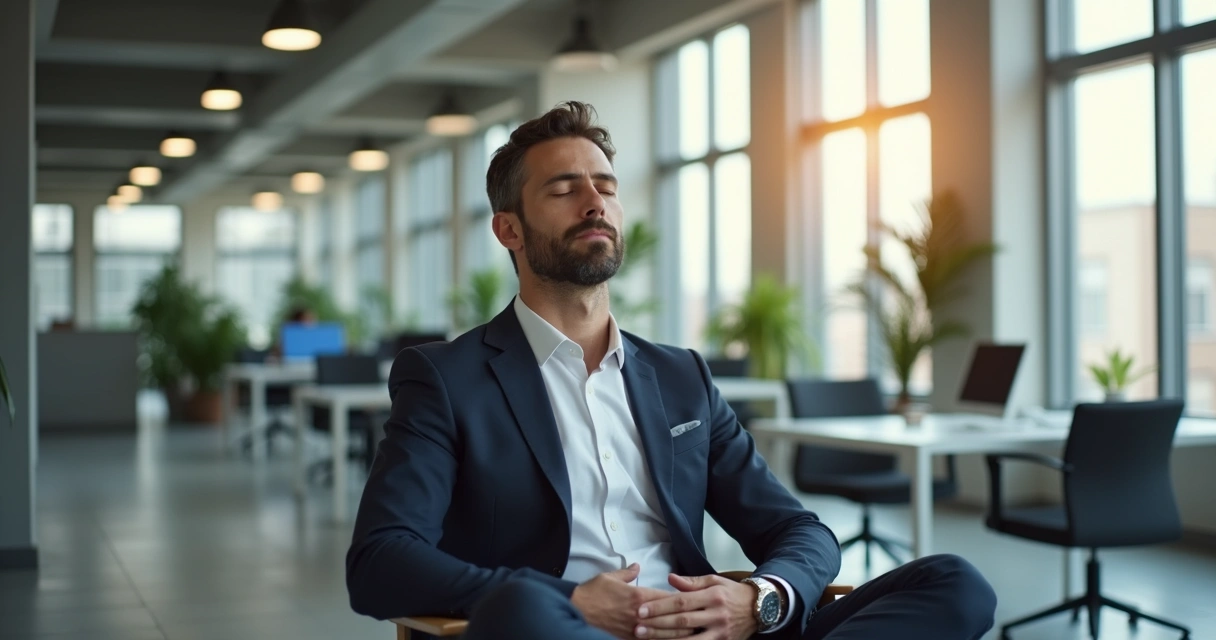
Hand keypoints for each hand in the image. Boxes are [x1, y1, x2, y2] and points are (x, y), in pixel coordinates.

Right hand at [571, 564, 691, 639]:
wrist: (576, 610)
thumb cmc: (592, 593)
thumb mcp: (610, 576)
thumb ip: (627, 573)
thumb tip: (636, 566)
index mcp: (638, 595)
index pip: (666, 598)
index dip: (681, 600)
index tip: (691, 601)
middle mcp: (640, 613)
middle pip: (669, 618)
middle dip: (685, 619)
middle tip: (699, 620)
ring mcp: (634, 628)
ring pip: (662, 633)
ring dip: (678, 634)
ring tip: (692, 634)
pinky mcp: (627, 638)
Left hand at [634, 574, 757, 639]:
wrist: (759, 609)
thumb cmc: (732, 593)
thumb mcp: (715, 581)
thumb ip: (692, 582)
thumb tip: (670, 579)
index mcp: (712, 596)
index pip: (681, 602)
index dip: (660, 606)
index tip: (642, 609)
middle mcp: (716, 615)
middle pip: (682, 622)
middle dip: (657, 625)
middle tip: (637, 627)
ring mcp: (720, 632)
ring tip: (646, 639)